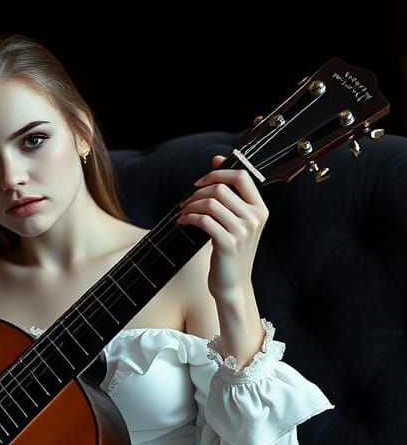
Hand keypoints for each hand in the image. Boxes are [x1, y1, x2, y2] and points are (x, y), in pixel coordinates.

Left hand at [177, 154, 267, 302]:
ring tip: (183, 213)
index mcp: (260, 209)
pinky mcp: (228, 243)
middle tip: (186, 202)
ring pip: (210, 203)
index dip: (218, 173)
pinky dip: (188, 218)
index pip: (242, 176)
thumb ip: (229, 193)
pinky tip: (183, 222)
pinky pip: (203, 220)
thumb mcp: (235, 221)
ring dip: (190, 205)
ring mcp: (243, 231)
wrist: (232, 285)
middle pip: (221, 188)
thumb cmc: (231, 252)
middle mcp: (255, 218)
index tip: (199, 181)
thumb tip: (217, 159)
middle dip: (197, 192)